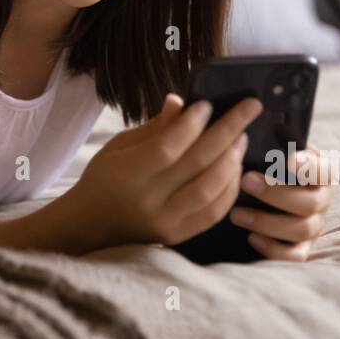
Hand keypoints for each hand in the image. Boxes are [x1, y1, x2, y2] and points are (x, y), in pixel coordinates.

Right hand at [68, 92, 263, 248]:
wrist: (90, 225)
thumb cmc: (104, 178)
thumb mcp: (119, 146)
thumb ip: (154, 128)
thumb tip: (181, 102)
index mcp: (127, 174)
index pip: (167, 147)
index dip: (191, 125)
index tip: (208, 104)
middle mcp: (148, 200)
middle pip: (197, 164)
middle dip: (228, 131)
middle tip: (249, 109)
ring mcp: (166, 222)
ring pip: (210, 190)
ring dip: (232, 161)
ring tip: (242, 138)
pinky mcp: (178, 236)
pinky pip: (213, 213)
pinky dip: (230, 189)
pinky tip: (235, 168)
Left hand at [230, 145, 332, 261]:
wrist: (264, 195)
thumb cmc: (267, 167)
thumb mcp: (272, 153)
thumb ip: (272, 145)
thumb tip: (264, 129)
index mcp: (319, 174)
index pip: (323, 170)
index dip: (308, 166)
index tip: (287, 159)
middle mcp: (321, 200)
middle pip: (311, 203)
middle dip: (276, 194)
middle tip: (245, 181)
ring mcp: (314, 225)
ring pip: (303, 229)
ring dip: (267, 222)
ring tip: (236, 214)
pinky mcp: (302, 247)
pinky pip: (295, 255)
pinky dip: (273, 249)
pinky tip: (251, 237)